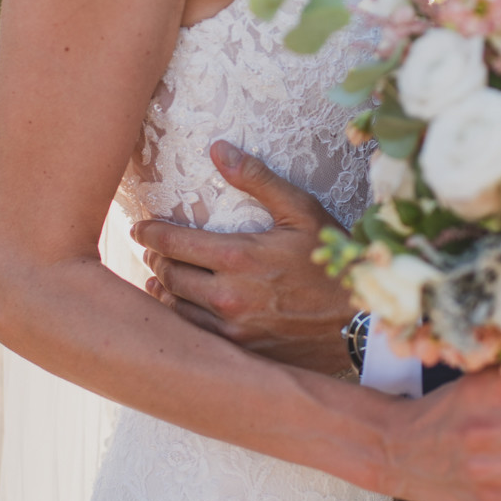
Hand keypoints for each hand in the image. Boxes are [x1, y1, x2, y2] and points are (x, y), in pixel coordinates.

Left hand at [134, 141, 355, 372]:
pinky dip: (179, 318)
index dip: (149, 233)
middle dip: (156, 258)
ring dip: (162, 289)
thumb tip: (218, 149)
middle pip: (168, 274)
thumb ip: (258, 180)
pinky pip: (193, 334)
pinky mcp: (238, 351)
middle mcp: (228, 295)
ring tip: (158, 276)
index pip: (173, 242)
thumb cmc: (332, 262)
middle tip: (152, 249)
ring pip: (174, 307)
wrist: (360, 323)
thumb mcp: (302, 212)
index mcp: (239, 256)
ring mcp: (231, 328)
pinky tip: (179, 308)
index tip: (140, 228)